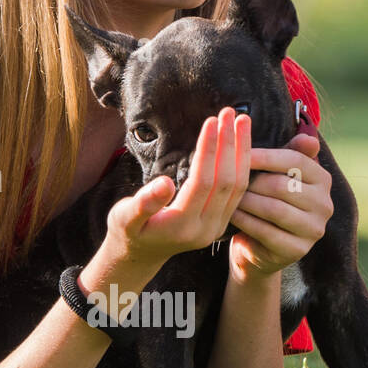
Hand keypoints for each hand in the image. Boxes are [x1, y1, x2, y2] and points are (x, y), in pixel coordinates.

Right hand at [105, 108, 250, 281]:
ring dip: (242, 151)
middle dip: (231, 145)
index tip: (211, 121)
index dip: (209, 150)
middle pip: (227, 182)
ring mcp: (217, 226)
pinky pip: (239, 190)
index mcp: (182, 225)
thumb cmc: (128, 231)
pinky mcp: (222, 221)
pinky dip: (242, 164)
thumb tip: (164, 183)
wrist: (140, 255)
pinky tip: (241, 143)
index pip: (203, 182)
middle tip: (231, 113)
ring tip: (242, 120)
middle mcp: (206, 228)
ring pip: (239, 186)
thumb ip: (143, 203)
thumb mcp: (124, 218)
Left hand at [228, 132, 333, 279]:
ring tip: (227, 196)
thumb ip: (287, 153)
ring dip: (245, 201)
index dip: (264, 156)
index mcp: (322, 179)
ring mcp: (314, 229)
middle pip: (282, 185)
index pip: (295, 160)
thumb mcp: (274, 174)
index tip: (237, 150)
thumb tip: (307, 137)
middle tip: (226, 180)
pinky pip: (266, 231)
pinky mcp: (298, 250)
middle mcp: (325, 205)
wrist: (257, 245)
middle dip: (250, 182)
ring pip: (273, 208)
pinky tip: (229, 214)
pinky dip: (244, 221)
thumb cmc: (263, 199)